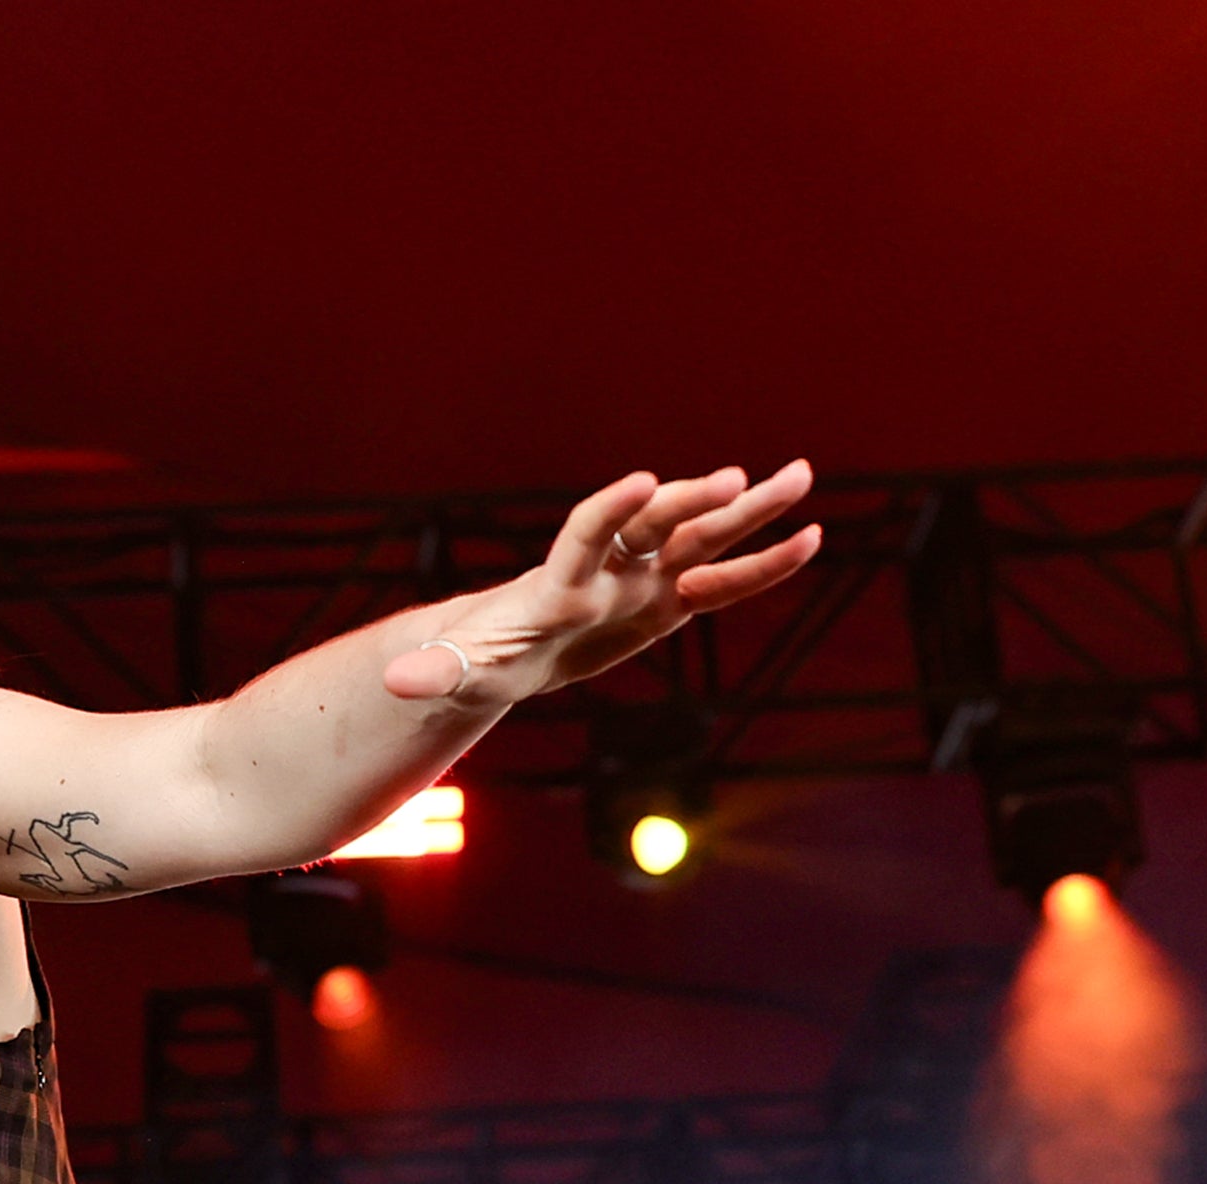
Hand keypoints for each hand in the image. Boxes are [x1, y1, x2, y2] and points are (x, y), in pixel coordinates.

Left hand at [383, 461, 823, 702]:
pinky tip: (810, 538)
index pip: (585, 534)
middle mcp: (609, 567)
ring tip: (803, 476)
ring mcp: (643, 578)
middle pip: (656, 525)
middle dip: (695, 502)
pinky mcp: (666, 601)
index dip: (609, 510)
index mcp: (560, 582)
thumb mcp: (459, 672)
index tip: (640, 481)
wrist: (508, 650)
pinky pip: (721, 580)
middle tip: (741, 476)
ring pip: (701, 539)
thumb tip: (396, 683)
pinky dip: (761, 564)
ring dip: (748, 513)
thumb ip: (437, 672)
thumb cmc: (480, 657)